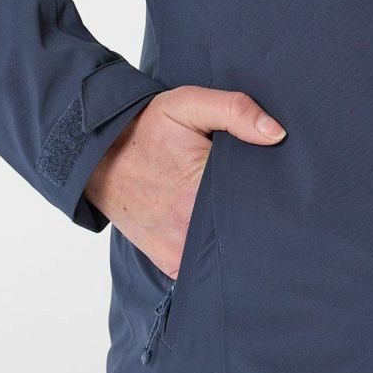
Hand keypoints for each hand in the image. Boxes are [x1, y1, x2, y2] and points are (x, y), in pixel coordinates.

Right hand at [85, 86, 285, 277]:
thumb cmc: (144, 130)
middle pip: (246, 230)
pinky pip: (203, 268)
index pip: (258, 201)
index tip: (275, 185)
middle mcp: (193, 226)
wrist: (96, 158)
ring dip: (237, 239)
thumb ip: (234, 110)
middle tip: (259, 200)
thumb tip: (276, 133)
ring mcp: (182, 250)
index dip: (271, 193)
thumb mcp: (186, 104)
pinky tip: (218, 236)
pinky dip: (213, 257)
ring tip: (240, 217)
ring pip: (227, 253)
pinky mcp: (172, 264)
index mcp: (202, 189)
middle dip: (257, 217)